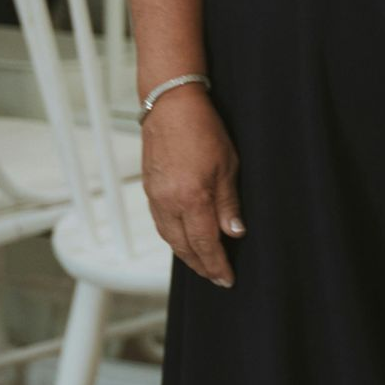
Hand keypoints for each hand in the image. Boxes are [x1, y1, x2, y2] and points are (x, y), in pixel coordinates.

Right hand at [140, 85, 243, 286]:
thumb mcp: (228, 165)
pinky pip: (160, 223)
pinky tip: (183, 240)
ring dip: (186, 255)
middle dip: (201, 266)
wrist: (170, 105)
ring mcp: (156, 197)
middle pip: (184, 247)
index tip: (226, 278)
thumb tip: (235, 232)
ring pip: (170, 238)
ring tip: (201, 264)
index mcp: (191, 199)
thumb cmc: (203, 129)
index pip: (206, 243)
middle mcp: (169, 202)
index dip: (216, 264)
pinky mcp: (149, 189)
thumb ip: (228, 203)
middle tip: (216, 278)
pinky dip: (173, 237)